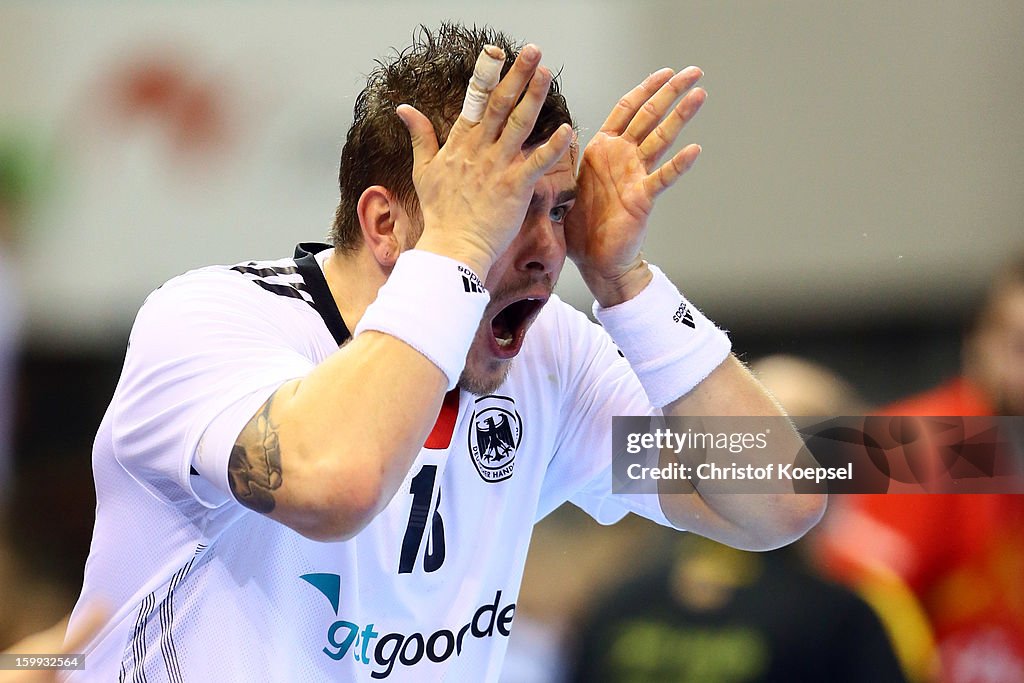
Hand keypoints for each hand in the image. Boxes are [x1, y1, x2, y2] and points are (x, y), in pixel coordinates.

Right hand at [396, 45, 573, 276]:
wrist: (451, 247)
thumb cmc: (440, 213)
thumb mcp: (423, 170)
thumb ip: (420, 136)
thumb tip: (404, 109)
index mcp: (460, 143)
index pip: (475, 101)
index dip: (487, 74)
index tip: (496, 51)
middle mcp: (479, 150)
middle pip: (500, 104)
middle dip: (517, 75)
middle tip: (533, 51)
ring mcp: (497, 167)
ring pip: (519, 125)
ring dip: (534, 97)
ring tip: (546, 73)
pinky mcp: (514, 188)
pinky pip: (536, 163)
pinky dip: (552, 146)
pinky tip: (567, 129)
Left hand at [567, 67, 705, 306]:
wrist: (595, 259)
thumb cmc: (583, 225)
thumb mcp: (569, 184)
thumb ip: (567, 159)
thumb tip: (553, 136)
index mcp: (603, 150)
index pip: (627, 109)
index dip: (645, 89)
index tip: (666, 72)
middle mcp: (623, 158)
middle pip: (650, 116)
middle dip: (671, 92)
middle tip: (695, 71)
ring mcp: (635, 176)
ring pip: (660, 139)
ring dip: (680, 116)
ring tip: (700, 94)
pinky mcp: (642, 198)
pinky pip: (662, 178)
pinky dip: (677, 165)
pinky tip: (694, 150)